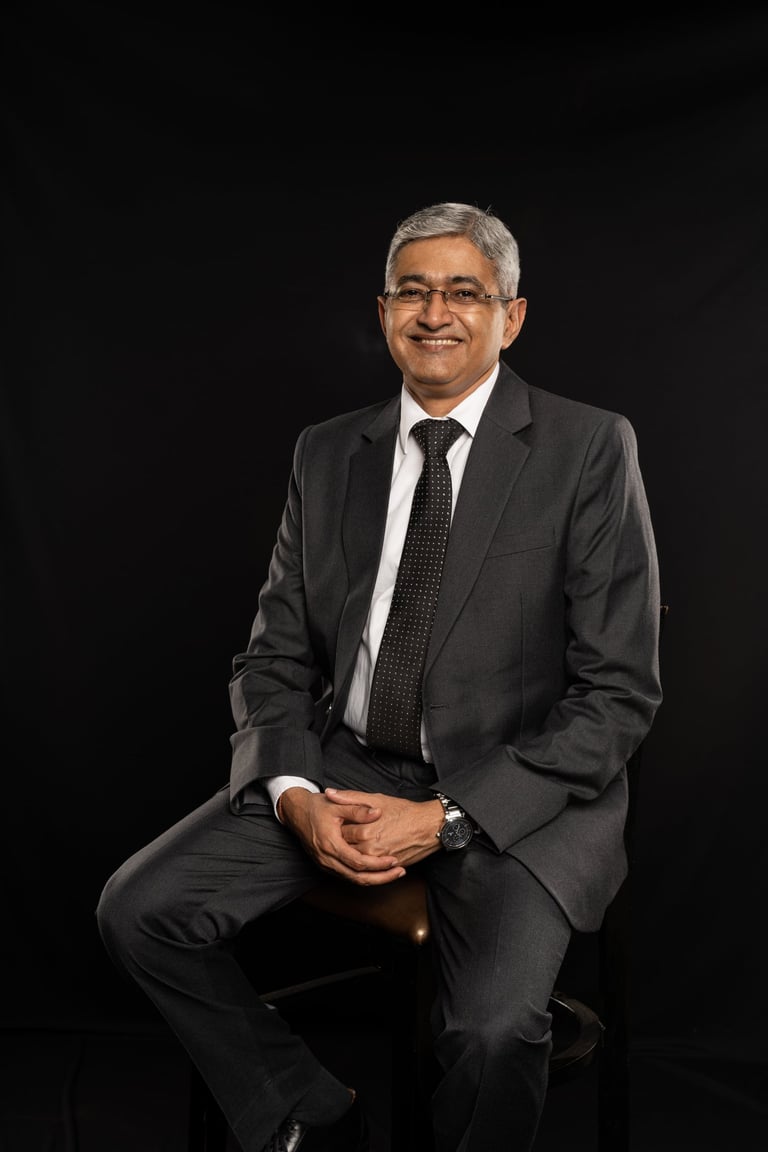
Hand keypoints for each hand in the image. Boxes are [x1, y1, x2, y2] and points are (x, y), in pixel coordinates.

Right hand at [277, 787, 406, 885]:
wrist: (295, 812)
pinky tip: (377, 871)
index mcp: (330, 844)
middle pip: (357, 878)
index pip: (358, 863)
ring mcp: (325, 864)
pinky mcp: (325, 865)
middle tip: (400, 872)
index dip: (378, 864)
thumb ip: (359, 809)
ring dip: (374, 879)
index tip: (395, 860)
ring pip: (352, 880)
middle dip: (381, 878)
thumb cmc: (316, 806)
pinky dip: (363, 876)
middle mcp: (327, 859)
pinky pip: (347, 876)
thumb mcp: (338, 804)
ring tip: (393, 873)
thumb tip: (378, 813)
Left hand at [326, 788, 443, 867]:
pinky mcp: (387, 868)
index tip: (338, 821)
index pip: (339, 834)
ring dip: (353, 852)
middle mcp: (369, 849)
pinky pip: (368, 869)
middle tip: (347, 831)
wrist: (429, 827)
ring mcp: (378, 861)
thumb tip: (329, 793)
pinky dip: (364, 862)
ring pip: (355, 861)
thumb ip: (350, 798)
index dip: (337, 827)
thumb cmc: (404, 811)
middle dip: (343, 841)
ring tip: (359, 840)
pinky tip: (366, 852)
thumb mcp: (376, 799)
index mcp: (364, 832)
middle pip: (346, 849)